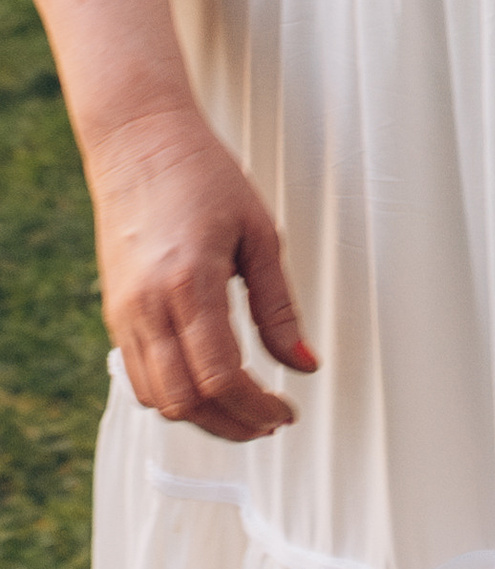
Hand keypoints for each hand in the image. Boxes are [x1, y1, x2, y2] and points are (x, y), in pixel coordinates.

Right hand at [88, 100, 315, 442]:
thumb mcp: (260, 234)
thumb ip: (280, 307)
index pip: (221, 377)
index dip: (257, 408)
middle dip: (231, 424)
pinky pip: (138, 377)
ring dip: (202, 416)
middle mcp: (147, 307)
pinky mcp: (114, 314)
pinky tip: (207, 384)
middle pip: (185, 401)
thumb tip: (306, 363)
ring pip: (157, 398)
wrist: (141, 143)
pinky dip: (174, 394)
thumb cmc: (204, 176)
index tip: (286, 413)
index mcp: (190, 283)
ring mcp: (123, 314)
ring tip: (244, 408)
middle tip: (270, 422)